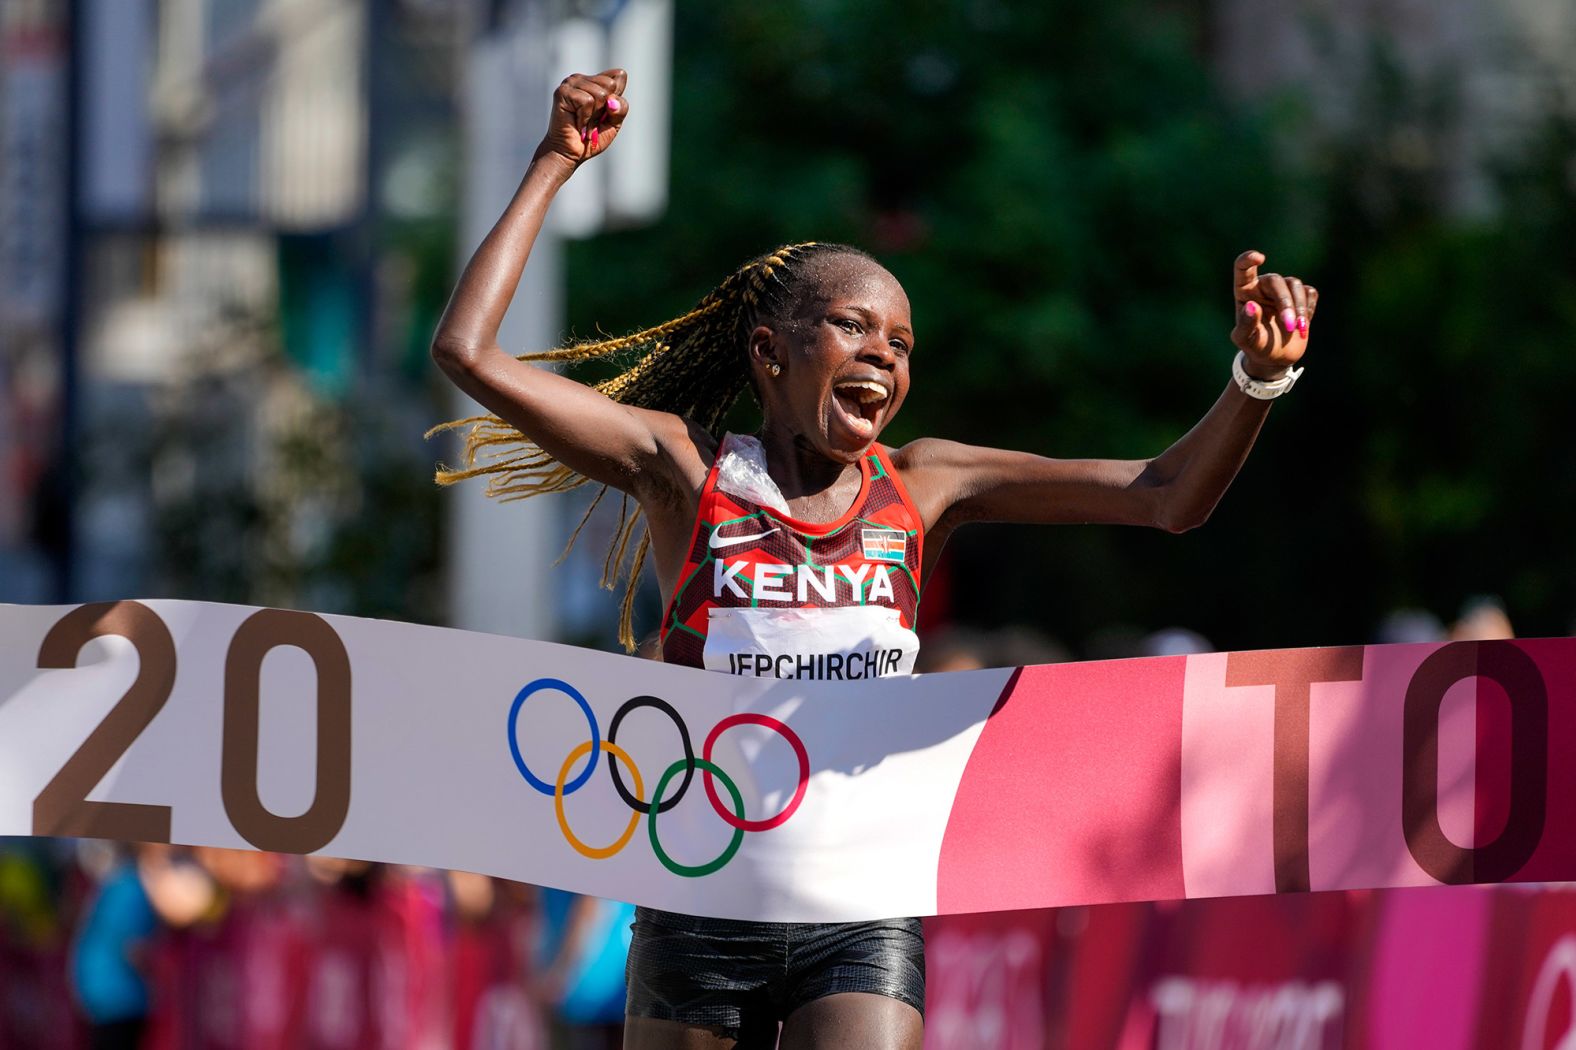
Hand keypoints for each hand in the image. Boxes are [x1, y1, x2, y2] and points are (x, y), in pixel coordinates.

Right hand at [538, 69, 628, 171]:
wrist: (570, 153)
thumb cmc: (591, 137)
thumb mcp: (614, 123)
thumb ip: (621, 108)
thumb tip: (612, 101)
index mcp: (595, 81)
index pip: (619, 75)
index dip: (617, 98)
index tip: (605, 113)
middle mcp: (582, 78)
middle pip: (610, 84)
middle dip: (605, 109)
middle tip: (592, 120)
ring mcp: (571, 83)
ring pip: (600, 94)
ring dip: (594, 116)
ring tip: (584, 123)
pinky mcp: (563, 92)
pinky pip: (586, 101)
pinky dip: (585, 118)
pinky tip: (577, 123)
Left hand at [1230, 250, 1315, 379]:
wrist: (1275, 357)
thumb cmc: (1255, 347)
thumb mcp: (1246, 340)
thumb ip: (1245, 325)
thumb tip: (1252, 306)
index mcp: (1245, 291)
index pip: (1243, 267)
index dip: (1249, 259)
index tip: (1259, 258)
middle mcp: (1263, 286)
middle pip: (1276, 280)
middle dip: (1285, 302)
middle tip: (1289, 324)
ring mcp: (1283, 290)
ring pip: (1295, 285)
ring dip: (1298, 307)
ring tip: (1297, 329)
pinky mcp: (1301, 297)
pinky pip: (1310, 292)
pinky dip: (1308, 308)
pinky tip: (1302, 325)